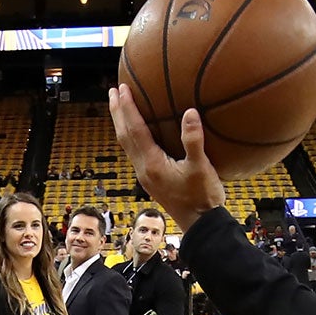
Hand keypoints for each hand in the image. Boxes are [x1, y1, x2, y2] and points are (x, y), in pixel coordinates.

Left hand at [108, 87, 225, 230]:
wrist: (200, 225)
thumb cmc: (203, 198)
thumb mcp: (201, 168)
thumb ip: (193, 141)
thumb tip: (190, 112)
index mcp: (152, 164)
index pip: (135, 130)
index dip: (128, 108)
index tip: (122, 88)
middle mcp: (143, 169)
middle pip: (123, 136)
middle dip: (117, 113)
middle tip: (112, 91)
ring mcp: (145, 176)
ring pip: (127, 145)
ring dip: (122, 124)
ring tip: (119, 107)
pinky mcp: (151, 180)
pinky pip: (135, 152)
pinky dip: (131, 136)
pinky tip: (138, 132)